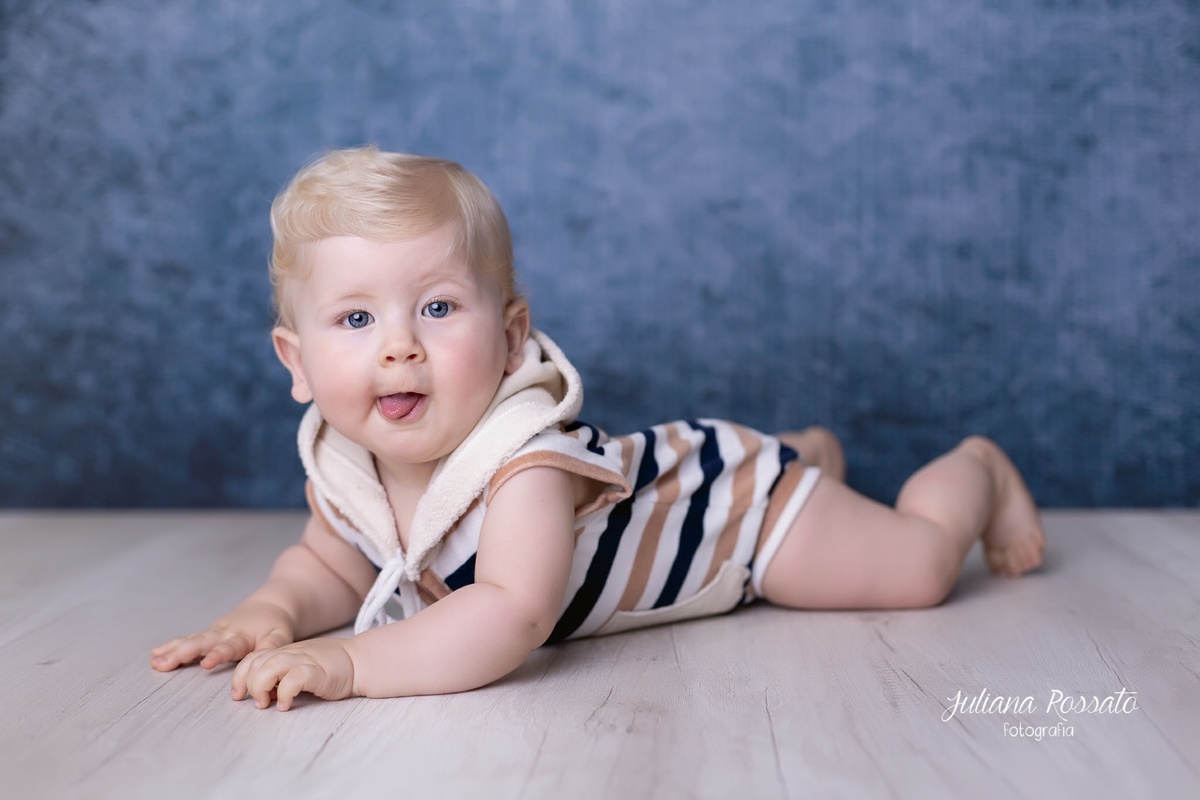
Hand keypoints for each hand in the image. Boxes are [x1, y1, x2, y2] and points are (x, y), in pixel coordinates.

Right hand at [150, 601, 295, 671]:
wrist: (272, 603)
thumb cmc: (277, 625)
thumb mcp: (280, 637)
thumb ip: (270, 652)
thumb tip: (262, 673)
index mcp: (242, 636)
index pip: (228, 647)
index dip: (217, 654)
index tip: (205, 664)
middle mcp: (224, 632)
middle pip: (201, 642)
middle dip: (183, 653)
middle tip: (165, 663)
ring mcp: (214, 632)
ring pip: (192, 640)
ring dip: (173, 650)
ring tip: (156, 662)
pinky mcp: (208, 633)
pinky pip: (189, 639)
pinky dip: (172, 645)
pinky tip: (156, 654)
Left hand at [231, 638, 355, 710]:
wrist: (360, 662)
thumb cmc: (331, 668)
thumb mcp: (301, 667)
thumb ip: (281, 676)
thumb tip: (263, 695)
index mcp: (285, 653)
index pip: (252, 658)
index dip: (239, 677)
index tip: (238, 695)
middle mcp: (291, 654)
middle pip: (256, 663)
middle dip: (248, 685)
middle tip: (259, 703)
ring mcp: (304, 661)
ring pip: (270, 667)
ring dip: (261, 687)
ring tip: (266, 704)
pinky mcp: (318, 672)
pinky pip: (294, 678)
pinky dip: (284, 693)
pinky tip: (286, 705)